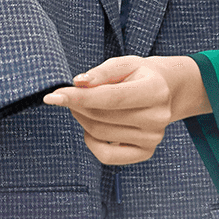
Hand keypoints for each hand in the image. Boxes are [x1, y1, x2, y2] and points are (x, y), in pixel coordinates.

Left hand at [42, 55, 210, 164]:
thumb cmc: (140, 75)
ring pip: (100, 134)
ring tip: (81, 105)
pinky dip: (91, 141)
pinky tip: (91, 126)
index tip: (52, 96)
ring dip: (82, 118)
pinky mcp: (146, 153)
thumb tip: (78, 83)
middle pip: (102, 116)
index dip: (79, 97)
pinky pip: (106, 155)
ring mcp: (153, 138)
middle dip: (76, 105)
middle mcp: (158, 117)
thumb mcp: (124, 64)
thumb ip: (101, 73)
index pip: (111, 97)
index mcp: (155, 90)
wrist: (166, 90)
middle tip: (68, 94)